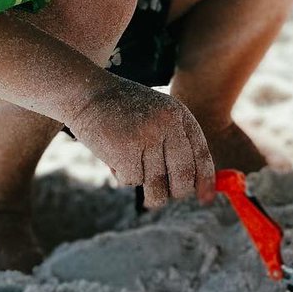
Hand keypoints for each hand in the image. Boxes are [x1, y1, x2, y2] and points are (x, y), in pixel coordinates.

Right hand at [65, 76, 214, 209]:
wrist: (87, 92)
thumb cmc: (120, 110)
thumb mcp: (154, 116)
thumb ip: (173, 143)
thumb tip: (191, 187)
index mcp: (179, 114)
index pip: (200, 154)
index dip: (205, 179)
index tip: (205, 199)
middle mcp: (168, 123)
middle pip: (182, 177)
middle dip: (173, 193)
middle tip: (159, 195)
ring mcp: (148, 136)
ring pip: (157, 185)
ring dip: (143, 186)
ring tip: (129, 168)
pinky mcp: (127, 150)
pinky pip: (132, 181)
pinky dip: (121, 175)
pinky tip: (113, 155)